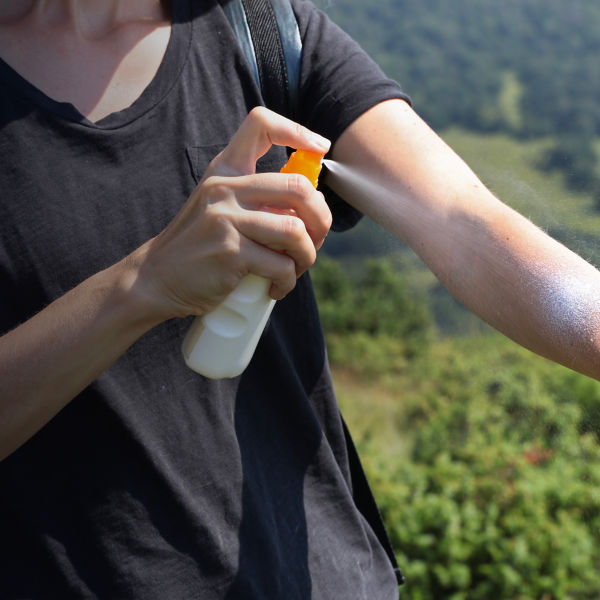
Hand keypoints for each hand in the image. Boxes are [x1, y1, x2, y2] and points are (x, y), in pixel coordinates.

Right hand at [136, 107, 331, 320]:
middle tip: (315, 240)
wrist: (156, 278)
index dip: (297, 130)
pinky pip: (280, 266)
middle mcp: (225, 188)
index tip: (319, 149)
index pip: (260, 124)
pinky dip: (287, 282)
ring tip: (295, 269)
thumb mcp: (219, 207)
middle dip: (321, 219)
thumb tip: (312, 201)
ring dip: (307, 257)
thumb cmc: (199, 245)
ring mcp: (226, 219)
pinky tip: (276, 288)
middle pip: (299, 187)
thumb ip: (256, 198)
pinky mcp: (230, 252)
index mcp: (225, 171)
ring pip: (295, 231)